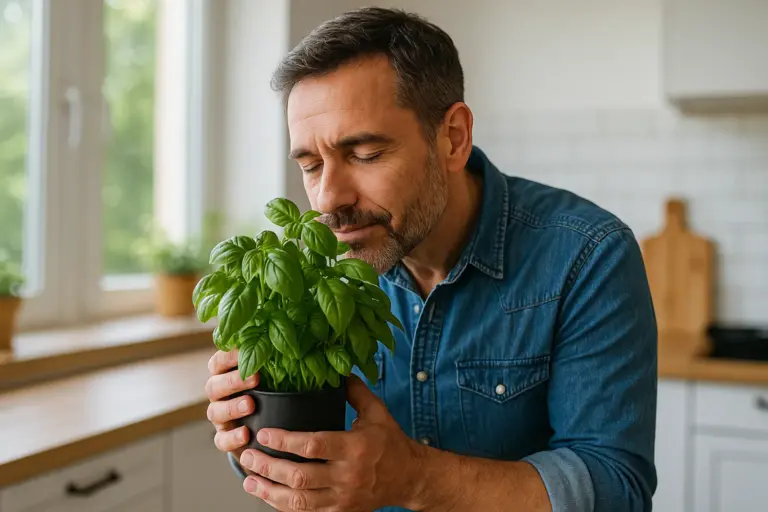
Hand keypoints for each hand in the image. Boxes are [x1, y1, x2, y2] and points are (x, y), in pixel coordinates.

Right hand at [205, 349, 258, 462]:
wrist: (264, 428)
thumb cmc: (267, 392)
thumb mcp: (267, 377)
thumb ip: (269, 364)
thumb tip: (286, 347)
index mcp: (224, 376)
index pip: (217, 363)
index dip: (227, 357)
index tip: (243, 351)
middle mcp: (219, 396)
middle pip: (213, 386)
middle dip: (233, 381)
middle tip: (254, 378)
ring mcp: (220, 418)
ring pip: (215, 412)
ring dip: (232, 407)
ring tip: (250, 405)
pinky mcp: (224, 438)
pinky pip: (221, 439)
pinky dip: (232, 437)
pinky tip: (246, 434)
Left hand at [238, 375, 426, 511]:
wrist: (410, 478)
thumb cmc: (391, 442)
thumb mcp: (377, 412)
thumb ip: (355, 391)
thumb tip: (338, 369)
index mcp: (355, 448)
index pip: (313, 445)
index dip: (284, 441)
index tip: (264, 434)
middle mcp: (348, 475)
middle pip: (300, 476)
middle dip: (269, 467)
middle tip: (248, 456)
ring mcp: (343, 498)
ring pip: (299, 501)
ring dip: (270, 492)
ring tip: (249, 480)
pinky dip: (285, 507)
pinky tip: (269, 496)